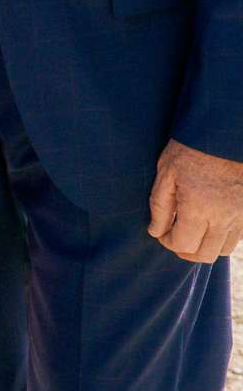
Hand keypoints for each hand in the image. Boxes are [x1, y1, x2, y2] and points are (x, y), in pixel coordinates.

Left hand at [148, 139, 242, 262]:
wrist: (223, 136)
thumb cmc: (191, 150)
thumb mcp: (166, 172)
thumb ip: (160, 205)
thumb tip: (155, 231)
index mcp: (198, 209)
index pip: (183, 244)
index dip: (168, 243)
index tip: (160, 233)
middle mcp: (223, 219)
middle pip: (204, 254)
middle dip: (185, 251)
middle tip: (173, 239)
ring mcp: (239, 217)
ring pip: (223, 249)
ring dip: (205, 247)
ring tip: (191, 234)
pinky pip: (237, 237)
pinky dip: (222, 238)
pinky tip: (209, 225)